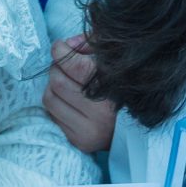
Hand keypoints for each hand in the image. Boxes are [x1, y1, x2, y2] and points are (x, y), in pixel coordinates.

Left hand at [43, 35, 118, 154]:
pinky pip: (52, 115)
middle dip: (56, 67)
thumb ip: (89, 45)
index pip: (75, 66)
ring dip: (53, 86)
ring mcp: (89, 129)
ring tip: (66, 83)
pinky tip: (69, 101)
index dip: (61, 51)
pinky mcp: (80, 141)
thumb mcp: (112, 58)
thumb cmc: (121, 85)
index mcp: (113, 88)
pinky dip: (56, 103)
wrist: (135, 125)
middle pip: (58, 81)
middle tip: (63, 64)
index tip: (59, 46)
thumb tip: (65, 45)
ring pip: (50, 98)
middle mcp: (101, 113)